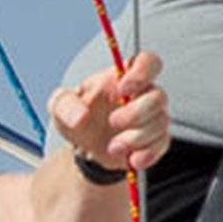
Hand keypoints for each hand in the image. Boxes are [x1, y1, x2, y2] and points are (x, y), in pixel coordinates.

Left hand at [48, 49, 168, 174]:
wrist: (83, 145)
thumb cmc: (77, 116)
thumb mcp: (60, 106)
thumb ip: (65, 105)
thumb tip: (80, 116)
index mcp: (123, 78)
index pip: (148, 62)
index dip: (143, 72)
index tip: (123, 88)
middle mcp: (143, 95)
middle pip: (158, 97)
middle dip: (136, 113)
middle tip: (112, 122)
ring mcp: (152, 117)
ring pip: (161, 122)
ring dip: (136, 138)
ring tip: (113, 147)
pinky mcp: (155, 139)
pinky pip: (162, 144)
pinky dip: (146, 154)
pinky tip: (131, 159)